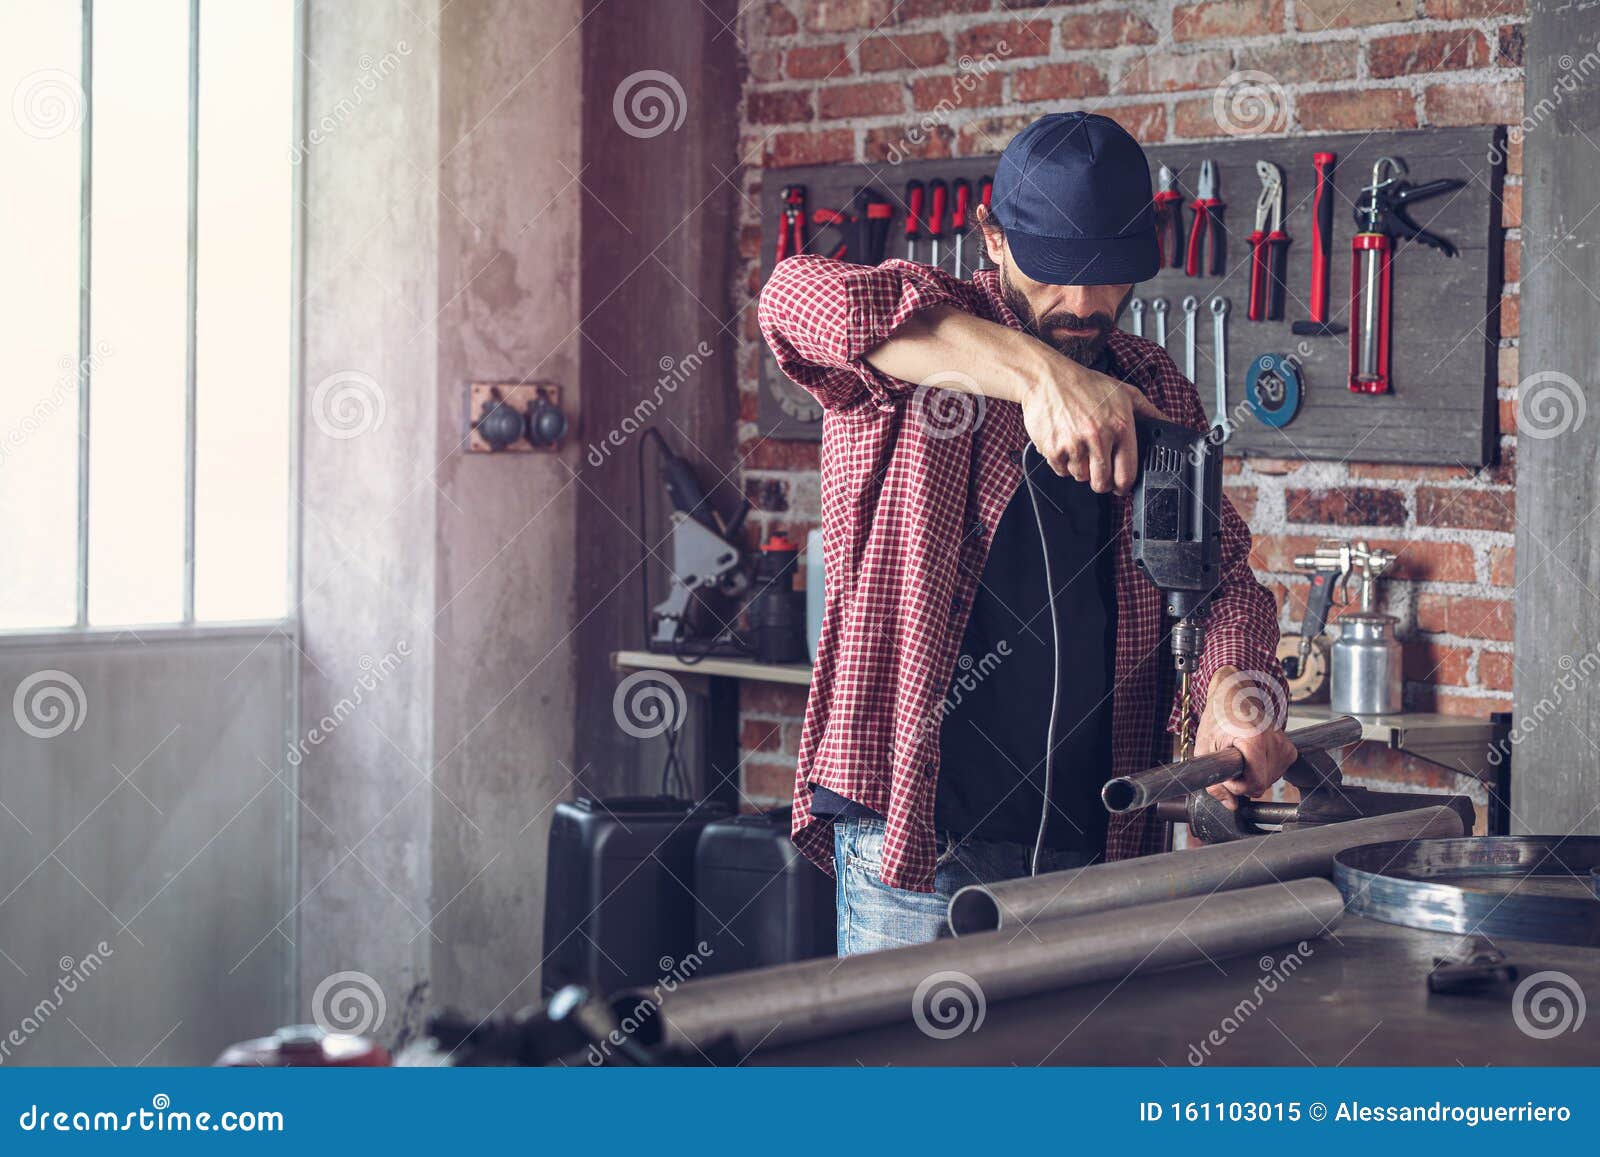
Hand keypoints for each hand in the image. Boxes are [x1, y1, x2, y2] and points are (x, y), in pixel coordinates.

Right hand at [1019, 354, 1165, 494]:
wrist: (1048, 378)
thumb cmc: (1085, 385)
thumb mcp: (1125, 393)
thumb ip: (1149, 412)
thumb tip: (1169, 425)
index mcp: (1120, 426)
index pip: (1127, 473)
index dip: (1124, 486)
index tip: (1121, 486)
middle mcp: (1098, 437)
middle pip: (1102, 483)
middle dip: (1102, 482)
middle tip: (1099, 471)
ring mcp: (1074, 445)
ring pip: (1081, 478)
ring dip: (1081, 469)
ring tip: (1080, 448)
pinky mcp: (1053, 449)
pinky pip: (1061, 471)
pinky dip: (1063, 463)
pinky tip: (1066, 445)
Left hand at [1197, 665, 1295, 810]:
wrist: (1233, 696)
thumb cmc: (1217, 718)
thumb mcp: (1204, 749)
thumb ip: (1214, 781)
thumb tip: (1231, 805)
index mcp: (1254, 739)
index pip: (1255, 782)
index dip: (1238, 785)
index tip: (1227, 773)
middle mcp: (1274, 740)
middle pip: (1263, 784)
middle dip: (1244, 781)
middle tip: (1231, 763)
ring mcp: (1284, 744)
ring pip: (1271, 780)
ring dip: (1253, 775)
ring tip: (1241, 755)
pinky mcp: (1289, 747)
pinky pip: (1278, 772)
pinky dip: (1263, 770)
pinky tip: (1253, 757)